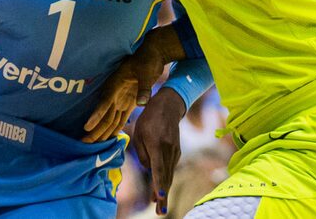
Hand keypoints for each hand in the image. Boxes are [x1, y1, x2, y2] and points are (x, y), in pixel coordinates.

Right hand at [82, 44, 164, 142]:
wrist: (153, 53)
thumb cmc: (147, 59)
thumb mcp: (146, 72)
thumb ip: (143, 87)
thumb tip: (141, 103)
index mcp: (115, 85)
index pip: (104, 104)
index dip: (95, 116)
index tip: (87, 127)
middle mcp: (115, 93)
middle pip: (104, 115)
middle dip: (95, 130)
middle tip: (84, 144)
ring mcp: (121, 98)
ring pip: (109, 119)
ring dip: (102, 132)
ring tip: (93, 146)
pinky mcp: (128, 101)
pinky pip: (119, 117)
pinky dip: (115, 128)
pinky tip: (110, 138)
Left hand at [133, 87, 185, 215]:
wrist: (168, 107)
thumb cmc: (149, 119)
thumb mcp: (139, 133)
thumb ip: (142, 153)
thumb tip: (148, 169)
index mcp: (156, 144)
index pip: (158, 168)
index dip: (159, 184)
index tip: (160, 197)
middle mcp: (168, 150)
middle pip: (166, 176)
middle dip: (163, 195)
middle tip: (160, 211)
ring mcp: (174, 151)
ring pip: (169, 174)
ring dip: (164, 189)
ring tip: (158, 204)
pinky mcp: (177, 152)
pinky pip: (170, 168)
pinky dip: (166, 178)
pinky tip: (161, 187)